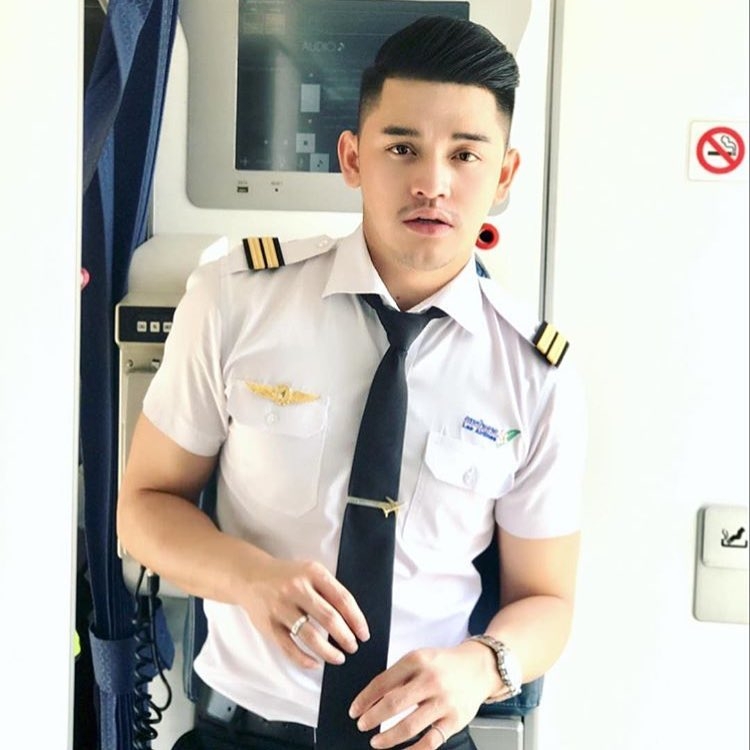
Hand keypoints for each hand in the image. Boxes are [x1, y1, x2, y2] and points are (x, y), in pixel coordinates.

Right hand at [239, 557, 369, 668]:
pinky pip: (289, 647)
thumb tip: (352, 619)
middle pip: (329, 618)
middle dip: (346, 637)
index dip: (356, 619)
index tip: (364, 633)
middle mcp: (297, 589)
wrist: (250, 576)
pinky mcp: (269, 625)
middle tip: (353, 647)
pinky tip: (315, 663)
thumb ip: (328, 590)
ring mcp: (281, 607)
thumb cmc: (287, 576)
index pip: (342, 599)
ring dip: (329, 651)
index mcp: (313, 573)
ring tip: (339, 657)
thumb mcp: (310, 571)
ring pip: (310, 636)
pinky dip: (304, 659)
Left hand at [349, 642, 491, 748]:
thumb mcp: (419, 659)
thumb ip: (399, 676)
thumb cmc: (443, 665)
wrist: (478, 667)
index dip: (364, 699)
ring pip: (409, 726)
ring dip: (388, 738)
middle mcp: (430, 680)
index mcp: (417, 660)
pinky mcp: (455, 720)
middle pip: (393, 704)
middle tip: (361, 725)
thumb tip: (372, 699)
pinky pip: (430, 741)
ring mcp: (443, 701)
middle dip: (372, 718)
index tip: (354, 710)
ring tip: (376, 741)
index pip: (382, 682)